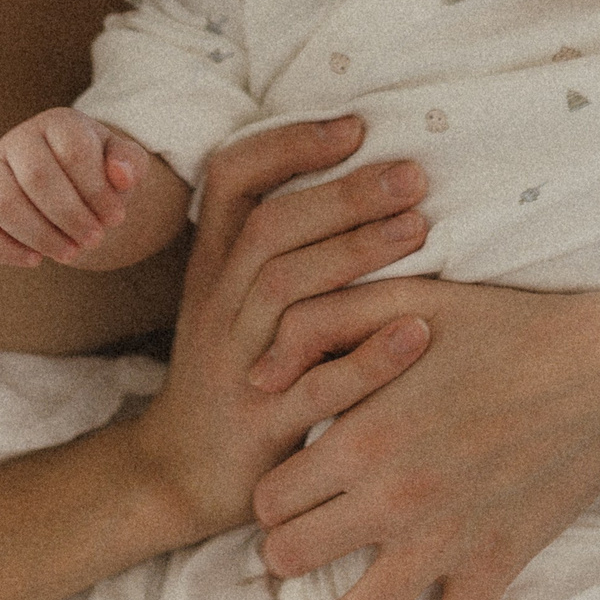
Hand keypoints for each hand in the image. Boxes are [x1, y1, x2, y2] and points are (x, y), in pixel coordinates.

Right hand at [0, 106, 148, 266]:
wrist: (69, 183)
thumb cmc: (99, 170)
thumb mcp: (124, 161)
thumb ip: (131, 162)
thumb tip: (122, 175)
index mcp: (58, 123)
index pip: (73, 151)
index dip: (97, 191)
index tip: (116, 218)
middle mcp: (17, 140)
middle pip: (37, 178)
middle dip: (71, 216)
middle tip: (95, 240)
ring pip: (5, 205)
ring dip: (42, 237)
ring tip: (71, 253)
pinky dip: (3, 250)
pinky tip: (35, 260)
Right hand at [124, 118, 437, 542]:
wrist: (178, 474)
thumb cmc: (232, 369)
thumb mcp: (233, 297)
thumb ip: (279, 241)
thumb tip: (359, 170)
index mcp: (213, 265)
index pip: (231, 180)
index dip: (289, 144)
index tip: (356, 125)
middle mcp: (220, 304)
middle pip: (271, 229)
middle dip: (344, 195)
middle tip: (413, 175)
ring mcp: (239, 363)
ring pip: (286, 293)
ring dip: (355, 254)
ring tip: (421, 229)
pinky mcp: (265, 424)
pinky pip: (317, 384)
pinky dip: (369, 356)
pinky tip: (419, 329)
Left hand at [242, 258, 599, 599]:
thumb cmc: (506, 323)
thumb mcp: (404, 297)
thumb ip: (319, 323)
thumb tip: (254, 377)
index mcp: (363, 435)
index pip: (274, 495)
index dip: (269, 496)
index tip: (280, 493)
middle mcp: (393, 499)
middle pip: (296, 557)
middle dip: (284, 555)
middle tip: (290, 551)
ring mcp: (445, 540)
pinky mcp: (494, 565)